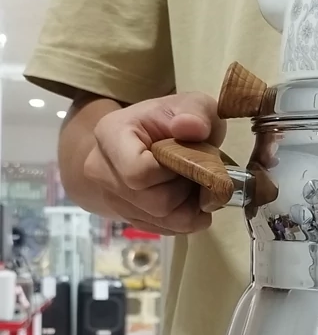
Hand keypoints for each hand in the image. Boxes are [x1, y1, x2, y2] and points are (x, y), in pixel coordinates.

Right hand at [84, 93, 225, 234]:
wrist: (154, 137)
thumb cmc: (173, 119)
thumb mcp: (193, 105)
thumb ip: (196, 113)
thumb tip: (190, 127)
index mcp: (111, 135)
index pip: (138, 173)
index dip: (173, 173)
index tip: (187, 158)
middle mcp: (101, 170)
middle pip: (154, 202)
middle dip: (187, 191)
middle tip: (199, 173)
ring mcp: (111, 197)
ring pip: (161, 220)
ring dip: (190, 208)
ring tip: (195, 185)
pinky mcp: (126, 216)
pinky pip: (164, 230)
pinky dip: (186, 219)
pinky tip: (189, 198)